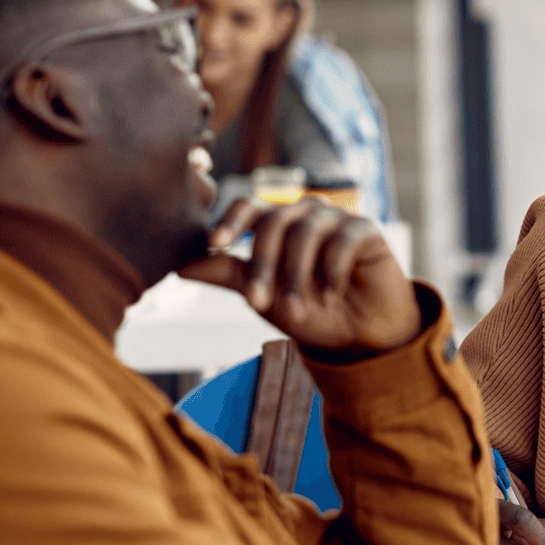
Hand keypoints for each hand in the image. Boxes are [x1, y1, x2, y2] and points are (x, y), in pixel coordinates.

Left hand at [179, 199, 420, 354]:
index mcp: (277, 224)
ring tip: (298, 309)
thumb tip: (178, 265)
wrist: (361, 337)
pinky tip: (332, 294)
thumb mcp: (263, 297)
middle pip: (274, 222)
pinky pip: (343, 240)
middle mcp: (304, 214)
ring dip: (297, 275)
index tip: (217, 244)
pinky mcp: (366, 230)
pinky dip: (332, 271)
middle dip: (263, 265)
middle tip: (258, 303)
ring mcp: (336, 219)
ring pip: (306, 232)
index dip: (231, 222)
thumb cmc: (311, 312)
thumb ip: (227, 275)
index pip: (247, 208)